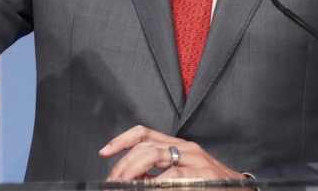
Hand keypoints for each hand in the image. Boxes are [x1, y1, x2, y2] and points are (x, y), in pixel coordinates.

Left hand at [99, 125, 243, 180]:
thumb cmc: (212, 186)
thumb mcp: (184, 176)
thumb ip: (160, 174)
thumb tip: (133, 181)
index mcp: (179, 145)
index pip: (144, 134)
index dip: (121, 140)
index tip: (104, 152)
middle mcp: (186, 148)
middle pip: (144, 146)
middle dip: (123, 165)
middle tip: (112, 182)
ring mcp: (195, 161)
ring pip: (153, 156)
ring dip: (133, 173)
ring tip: (123, 187)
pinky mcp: (202, 176)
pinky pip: (172, 178)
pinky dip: (154, 185)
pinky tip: (145, 189)